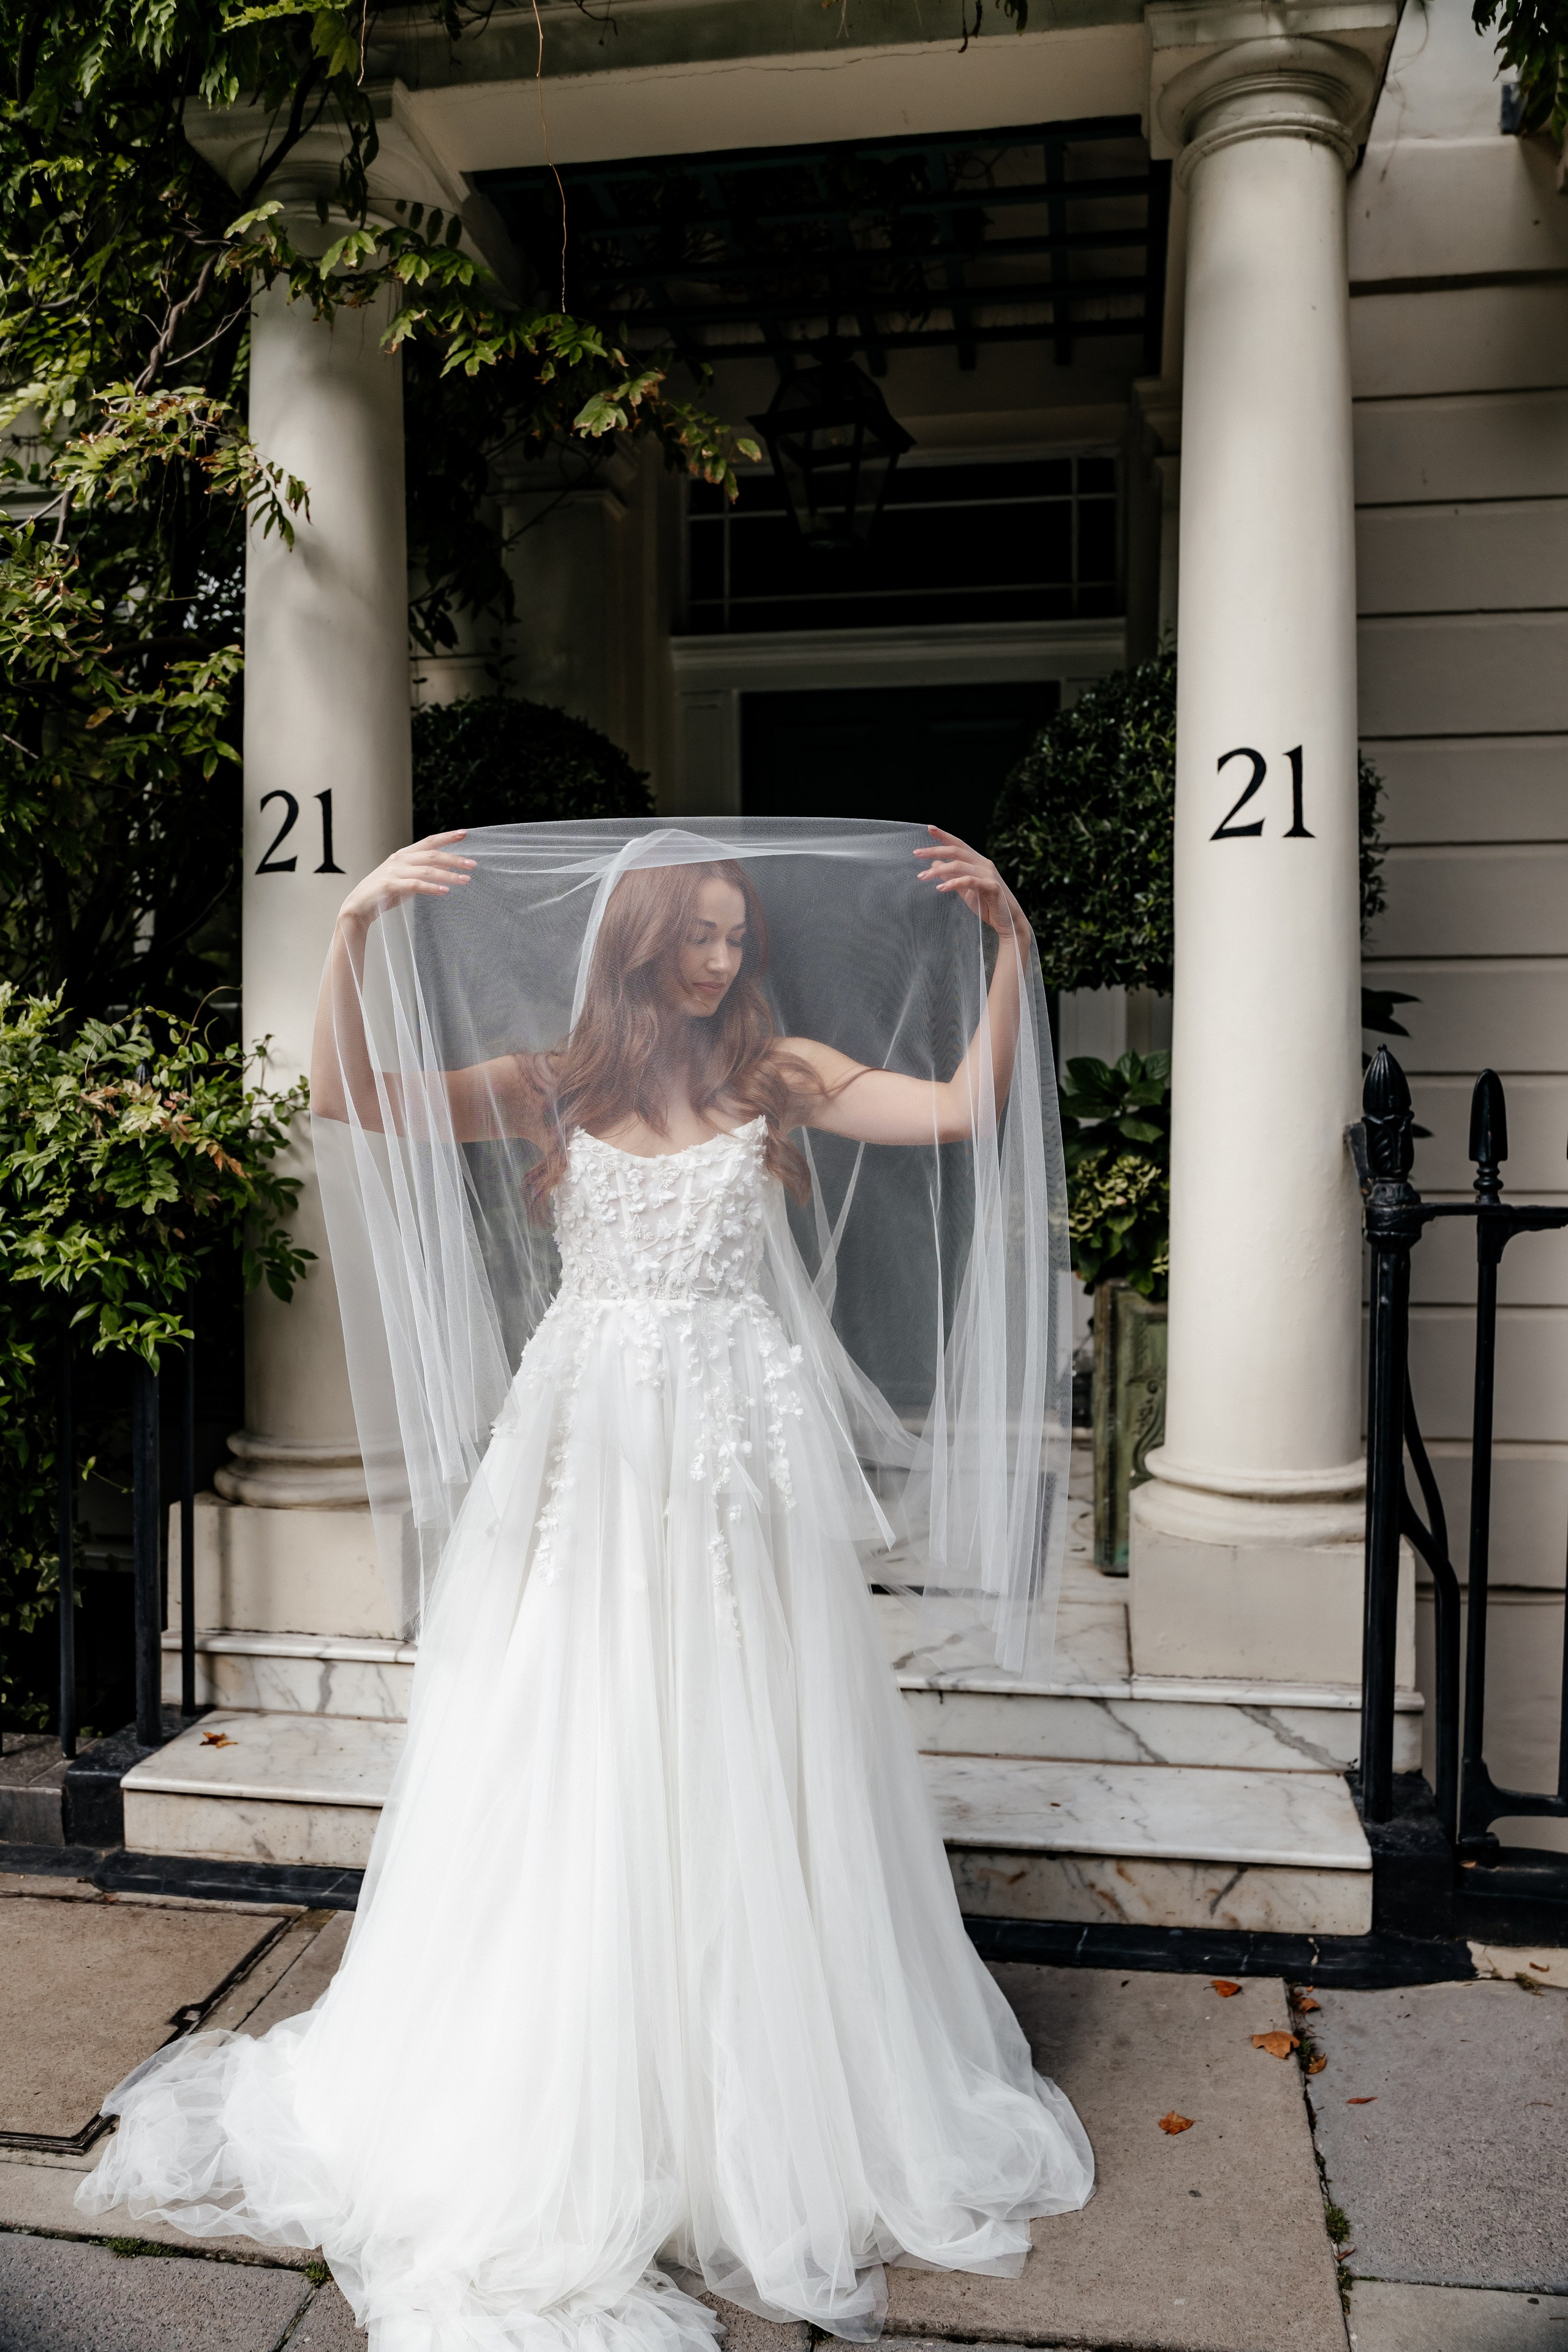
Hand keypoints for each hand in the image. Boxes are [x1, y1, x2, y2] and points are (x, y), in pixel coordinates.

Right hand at [339, 831, 474, 927]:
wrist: (359, 906)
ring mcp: (394, 871)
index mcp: (404, 855)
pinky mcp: (390, 885)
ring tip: (465, 880)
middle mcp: (399, 860)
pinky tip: (445, 891)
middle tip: (473, 864)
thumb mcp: (406, 878)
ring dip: (448, 875)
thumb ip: (422, 871)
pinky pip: (415, 885)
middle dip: (454, 859)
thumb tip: (446, 869)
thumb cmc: (384, 893)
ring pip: (427, 870)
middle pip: (432, 855)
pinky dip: (431, 888)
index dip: (447, 837)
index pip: (429, 841)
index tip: (465, 833)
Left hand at [913, 826, 1029, 940]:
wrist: (1008, 921)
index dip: (944, 836)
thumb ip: (951, 877)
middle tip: (916, 853)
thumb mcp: (964, 890)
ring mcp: (988, 874)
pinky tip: (940, 889)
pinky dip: (953, 883)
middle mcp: (983, 864)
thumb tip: (934, 864)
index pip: (958, 845)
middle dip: (935, 850)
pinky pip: (969, 881)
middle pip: (956, 851)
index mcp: (977, 862)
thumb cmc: (987, 905)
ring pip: (960, 865)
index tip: (929, 828)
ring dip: (938, 870)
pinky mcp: (991, 887)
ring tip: (922, 877)